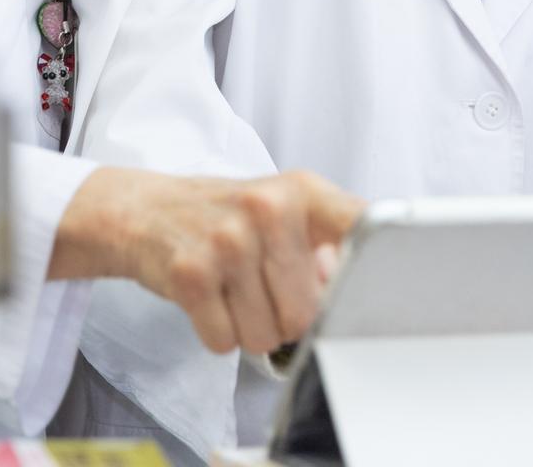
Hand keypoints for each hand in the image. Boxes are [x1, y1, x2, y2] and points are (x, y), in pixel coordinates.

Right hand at [51, 167, 363, 355]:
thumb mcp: (285, 209)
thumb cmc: (228, 215)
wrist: (149, 209)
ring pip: (266, 334)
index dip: (376, 269)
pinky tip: (209, 298)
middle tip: (263, 287)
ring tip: (234, 288)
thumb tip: (355, 292)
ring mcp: (229, 240)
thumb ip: (328, 243)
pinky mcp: (191, 273)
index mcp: (304, 191)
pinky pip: (225, 341)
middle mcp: (269, 210)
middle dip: (288, 316)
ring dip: (250, 327)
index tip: (383, 289)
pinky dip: (218, 333)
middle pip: (308, 311)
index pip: (361, 229)